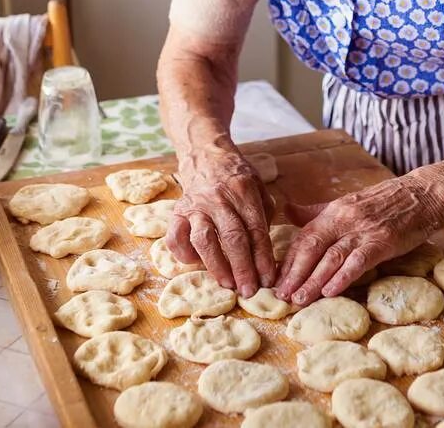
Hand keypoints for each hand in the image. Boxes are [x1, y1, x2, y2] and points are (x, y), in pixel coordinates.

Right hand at [168, 149, 274, 296]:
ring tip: (227, 283)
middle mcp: (218, 199)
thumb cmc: (235, 176)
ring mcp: (195, 205)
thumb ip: (263, 214)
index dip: (263, 257)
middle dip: (243, 268)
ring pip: (204, 239)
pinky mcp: (177, 211)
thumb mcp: (258, 186)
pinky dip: (183, 254)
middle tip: (249, 290)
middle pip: (232, 238)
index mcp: (243, 191)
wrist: (204, 154)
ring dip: (216, 265)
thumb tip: (265, 251)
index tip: (268, 279)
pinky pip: (175, 237)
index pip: (256, 230)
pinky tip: (195, 263)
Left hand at [274, 175, 443, 305]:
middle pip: (311, 247)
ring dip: (313, 280)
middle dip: (294, 273)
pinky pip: (359, 260)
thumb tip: (286, 210)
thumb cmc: (386, 202)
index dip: (288, 259)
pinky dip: (343, 276)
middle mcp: (344, 219)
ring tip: (299, 299)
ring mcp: (363, 230)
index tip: (274, 280)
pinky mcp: (383, 241)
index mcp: (333, 211)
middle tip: (281, 296)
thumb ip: (316, 212)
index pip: (303, 237)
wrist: (423, 194)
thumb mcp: (347, 203)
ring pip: (331, 257)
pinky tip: (330, 291)